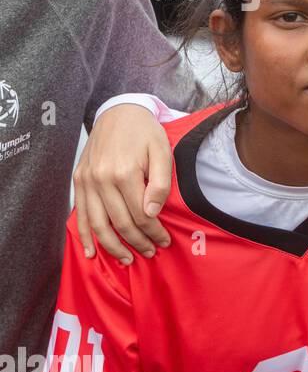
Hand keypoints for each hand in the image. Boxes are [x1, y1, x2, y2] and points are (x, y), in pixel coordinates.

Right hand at [73, 105, 173, 263]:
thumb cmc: (145, 133)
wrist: (118, 112)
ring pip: (98, 224)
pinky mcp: (78, 181)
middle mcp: (101, 179)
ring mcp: (87, 181)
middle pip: (120, 223)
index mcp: (124, 173)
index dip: (154, 232)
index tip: (164, 242)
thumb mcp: (162, 152)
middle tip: (151, 252)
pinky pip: (81, 214)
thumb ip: (159, 183)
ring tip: (127, 259)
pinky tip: (91, 252)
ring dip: (112, 246)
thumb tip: (151, 213)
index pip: (141, 214)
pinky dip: (85, 236)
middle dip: (137, 242)